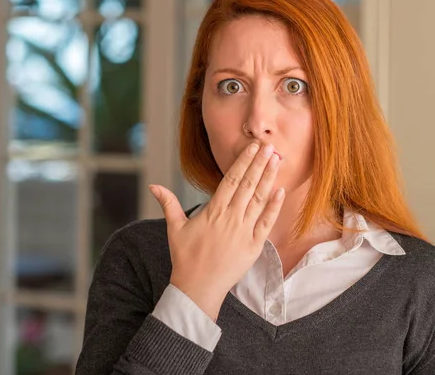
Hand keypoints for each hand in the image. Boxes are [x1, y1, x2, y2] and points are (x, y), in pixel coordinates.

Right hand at [149, 143, 284, 320]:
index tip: (253, 147)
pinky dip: (274, 207)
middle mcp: (230, 218)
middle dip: (259, 164)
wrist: (198, 288)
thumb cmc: (185, 258)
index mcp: (213, 211)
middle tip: (270, 146)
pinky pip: (266, 223)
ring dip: (269, 179)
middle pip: (248, 185)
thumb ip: (168, 203)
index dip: (243, 161)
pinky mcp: (254, 246)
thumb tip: (153, 185)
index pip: (231, 179)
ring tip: (277, 161)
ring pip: (259, 200)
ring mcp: (244, 232)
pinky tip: (281, 191)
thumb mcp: (175, 228)